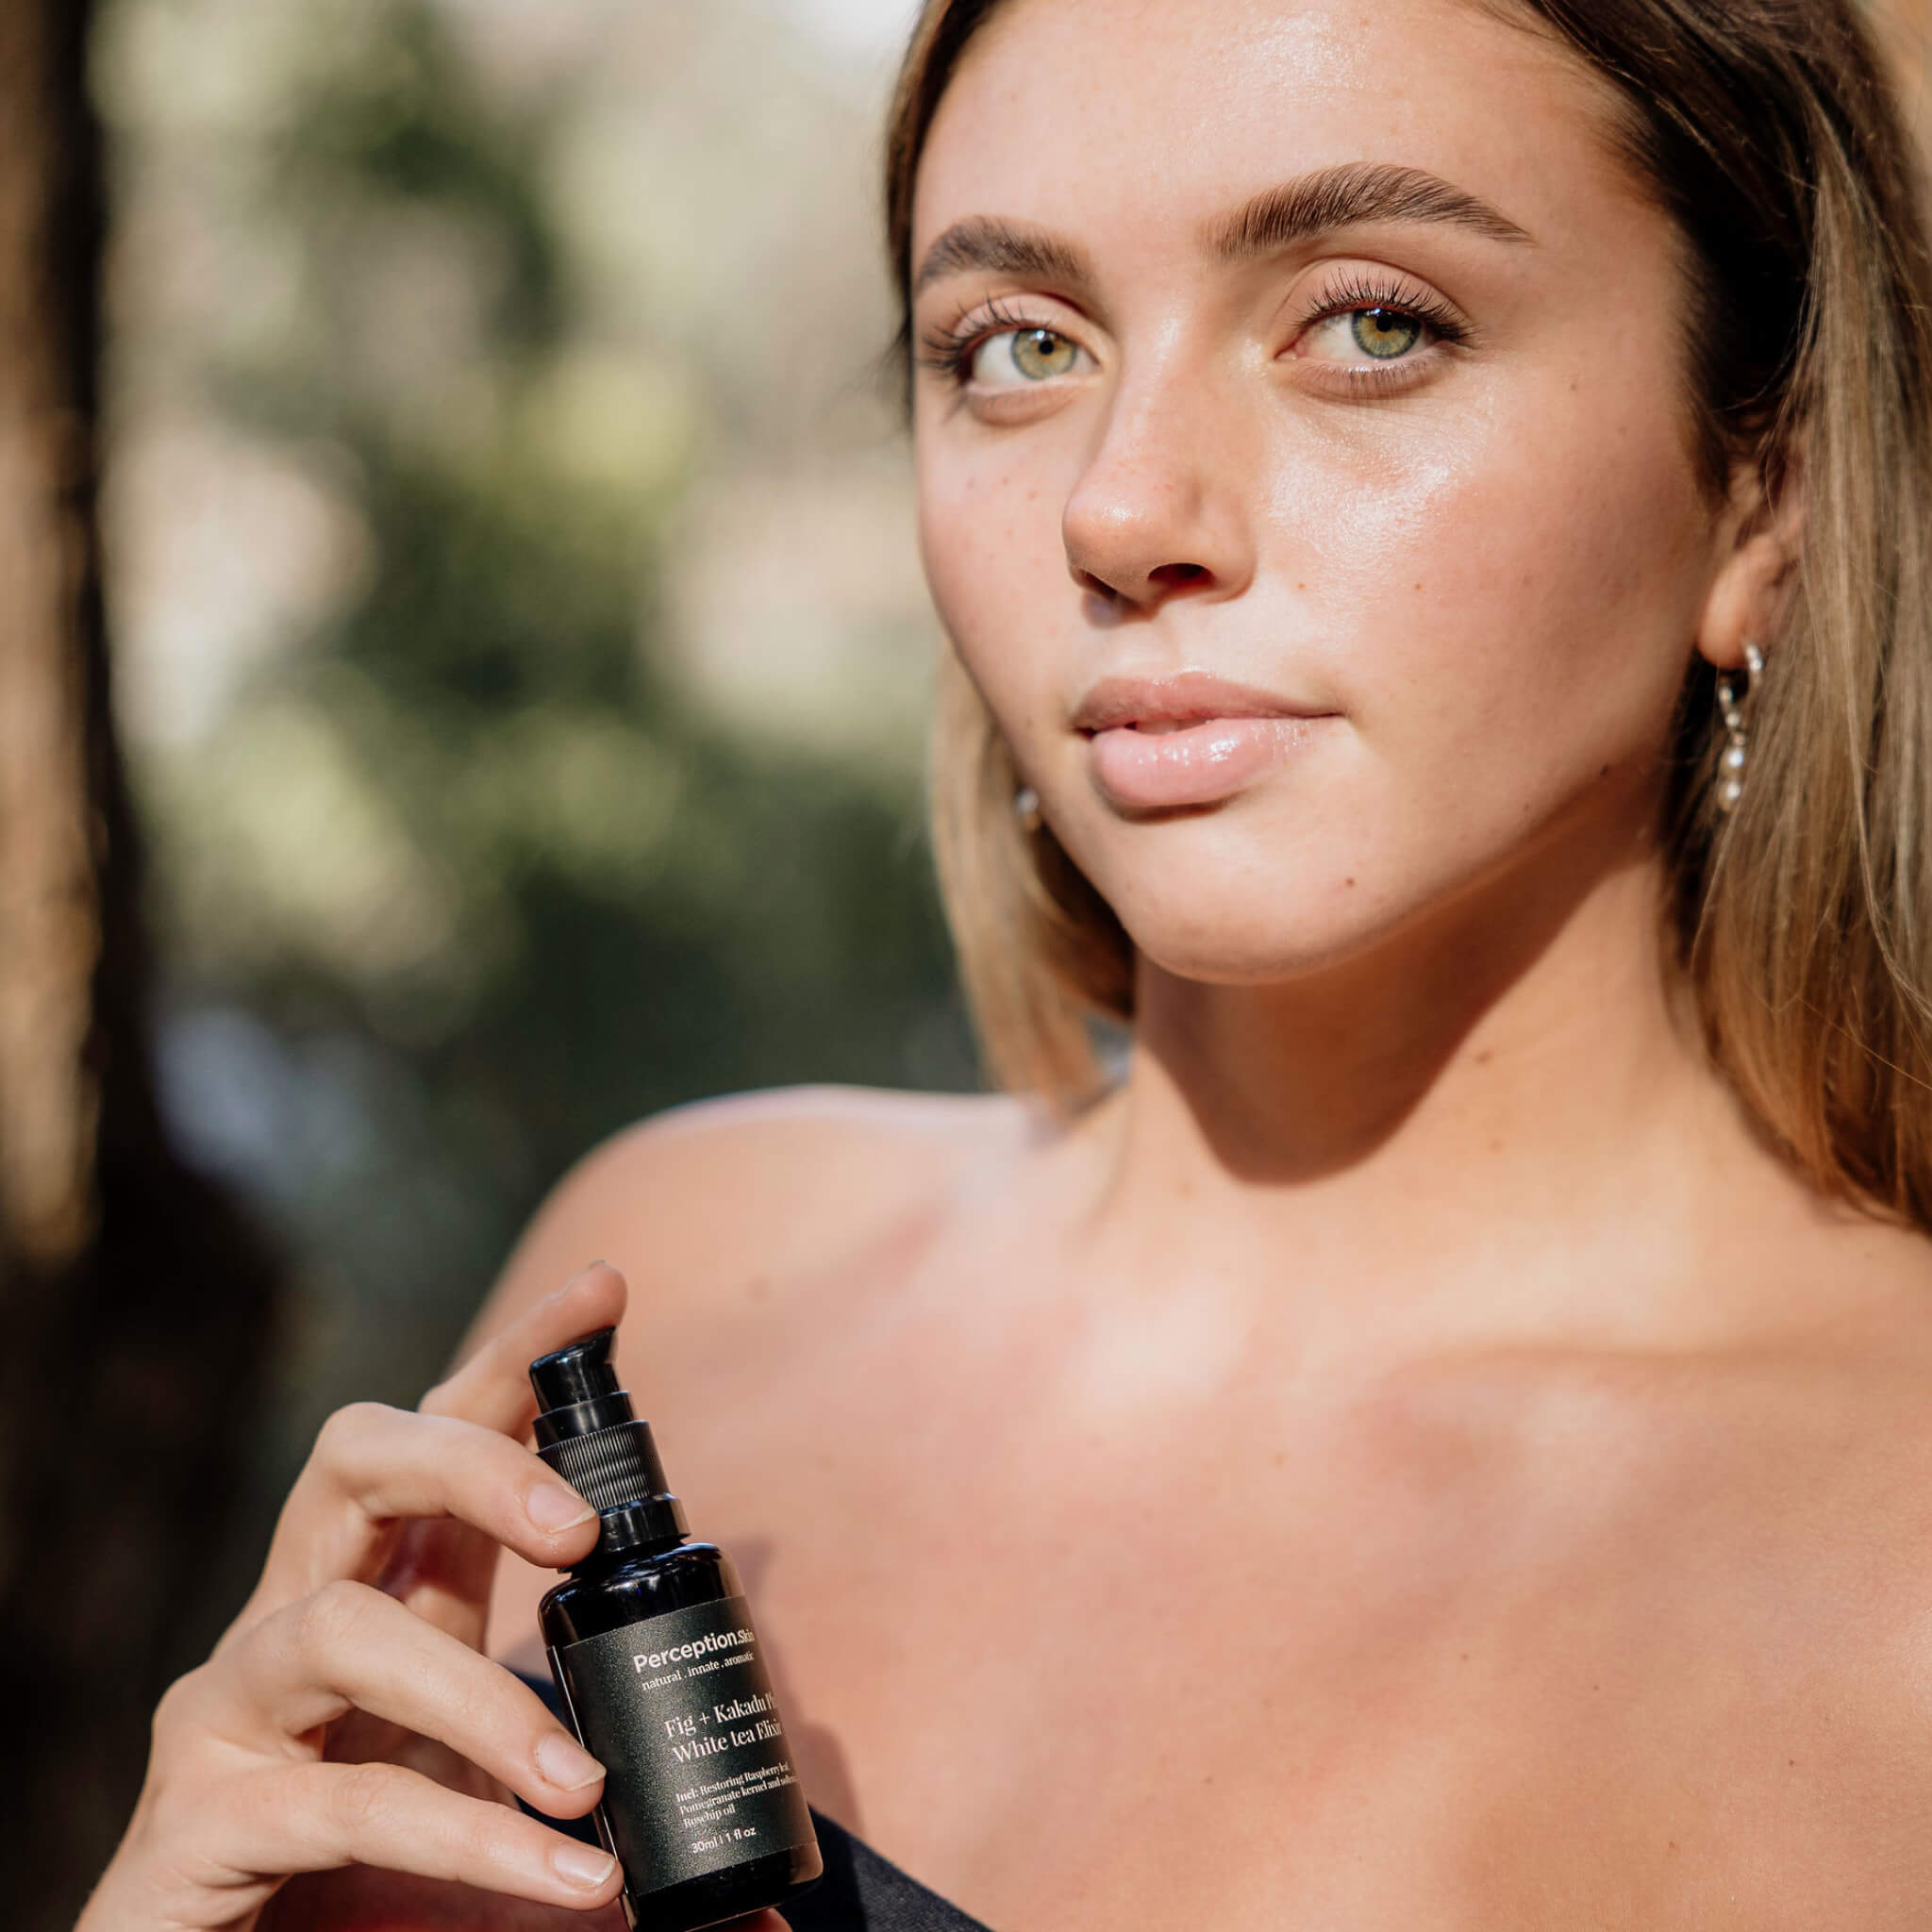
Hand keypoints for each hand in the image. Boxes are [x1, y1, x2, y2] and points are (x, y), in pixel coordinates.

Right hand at [75, 1263, 725, 1931]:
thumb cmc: (360, 1889)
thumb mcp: (489, 1803)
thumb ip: (592, 1798)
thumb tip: (760, 1894)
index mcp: (378, 1586)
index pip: (439, 1430)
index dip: (516, 1356)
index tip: (606, 1289)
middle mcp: (291, 1620)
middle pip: (356, 1460)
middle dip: (472, 1463)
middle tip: (579, 1532)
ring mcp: (229, 1711)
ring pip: (340, 1632)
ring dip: (480, 1701)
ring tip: (585, 1784)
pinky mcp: (197, 1819)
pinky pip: (346, 1799)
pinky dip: (468, 1836)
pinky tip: (565, 1876)